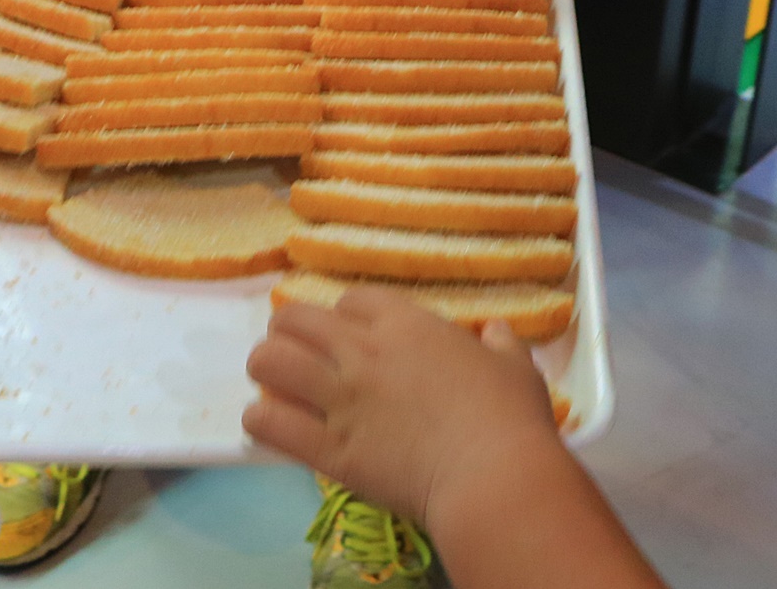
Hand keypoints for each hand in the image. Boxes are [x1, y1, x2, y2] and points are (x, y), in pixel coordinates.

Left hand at [241, 286, 559, 524]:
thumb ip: (501, 345)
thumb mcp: (516, 368)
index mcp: (405, 326)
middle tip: (293, 349)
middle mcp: (362, 354)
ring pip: (271, 362)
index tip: (348, 331)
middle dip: (287, 329)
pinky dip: (260, 420)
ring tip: (271, 382)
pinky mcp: (329, 448)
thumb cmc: (511, 419)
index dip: (343, 313)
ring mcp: (340, 399)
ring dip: (265, 367)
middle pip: (295, 318)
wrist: (494, 477)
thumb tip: (497, 331)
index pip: (352, 300)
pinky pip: (272, 423)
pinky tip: (264, 423)